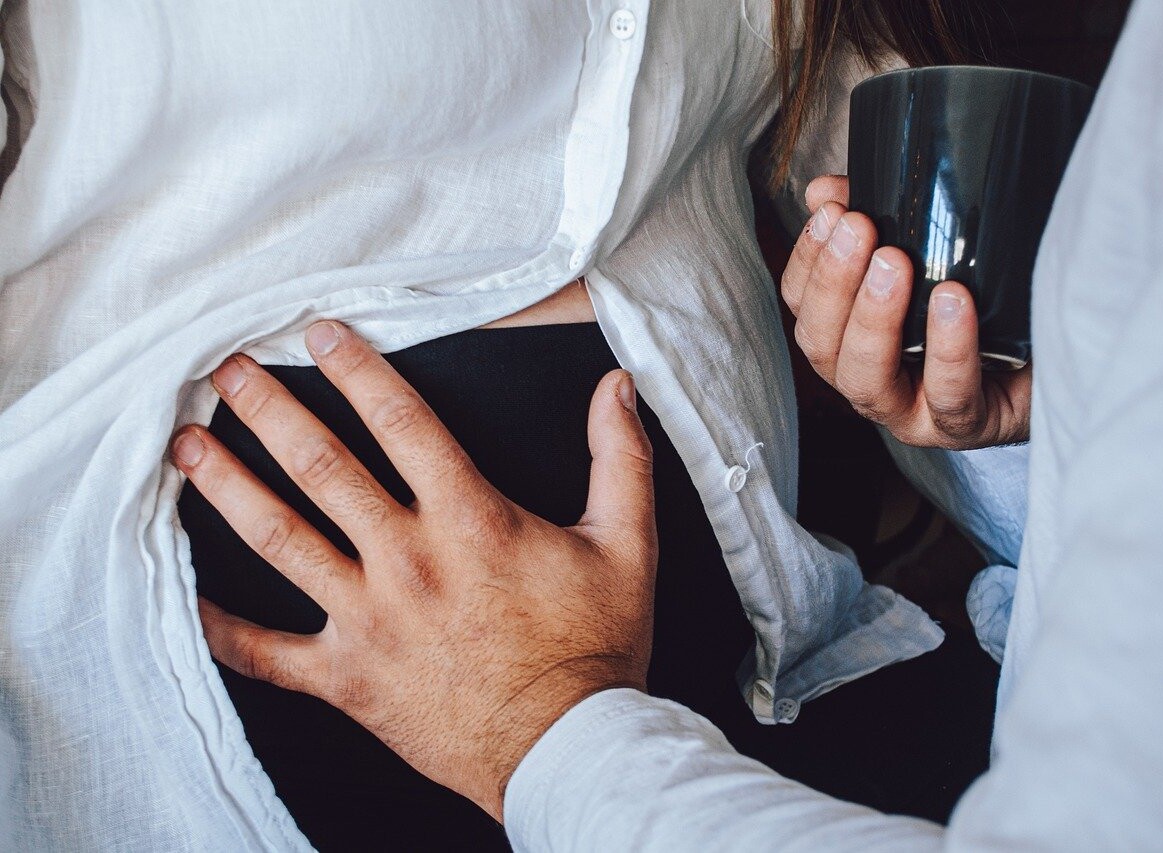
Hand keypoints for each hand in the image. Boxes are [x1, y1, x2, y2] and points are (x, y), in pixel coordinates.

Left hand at [170, 321, 657, 821]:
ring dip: (227, 486)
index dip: (356, 366)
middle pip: (322, 466)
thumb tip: (616, 387)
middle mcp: (408, 560)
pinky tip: (184, 592)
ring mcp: (369, 619)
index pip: (401, 420)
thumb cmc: (594, 649)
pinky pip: (265, 652)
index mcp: (470, 520)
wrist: (567, 750)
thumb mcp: (627, 545)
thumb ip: (619, 459)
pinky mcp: (347, 676)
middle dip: (267, 409)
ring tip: (186, 446)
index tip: (320, 332)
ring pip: (280, 540)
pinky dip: (220, 624)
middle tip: (225, 372)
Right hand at [781, 175, 1031, 448]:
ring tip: (896, 264)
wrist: (1062, 352)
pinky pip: (948, 394)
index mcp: (848, 340)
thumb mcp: (930, 253)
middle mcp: (868, 381)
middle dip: (833, 285)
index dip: (807, 261)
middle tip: (859, 231)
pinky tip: (953, 301)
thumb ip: (878, 218)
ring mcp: (912, 412)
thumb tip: (824, 190)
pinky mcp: (964, 426)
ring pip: (866, 381)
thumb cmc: (986, 304)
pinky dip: (947, 348)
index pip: (802, 307)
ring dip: (873, 320)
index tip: (831, 214)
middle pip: (822, 347)